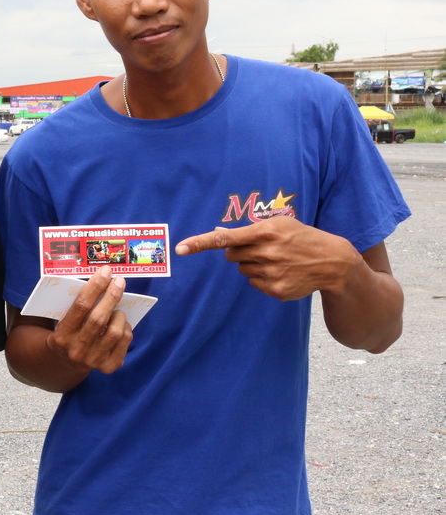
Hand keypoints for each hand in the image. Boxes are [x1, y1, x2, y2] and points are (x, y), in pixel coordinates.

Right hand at [43, 267, 131, 374]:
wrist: (67, 361)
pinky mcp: (108, 367)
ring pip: (115, 331)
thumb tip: (103, 283)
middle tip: (119, 281)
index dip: (95, 286)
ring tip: (117, 308)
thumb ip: (79, 304)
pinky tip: (120, 322)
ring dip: (119, 314)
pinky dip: (125, 327)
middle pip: (99, 318)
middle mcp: (77, 349)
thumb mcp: (64, 319)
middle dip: (112, 296)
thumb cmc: (69, 330)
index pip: (81, 306)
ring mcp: (93, 360)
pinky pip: (124, 341)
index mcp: (63, 335)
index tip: (105, 272)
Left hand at [175, 216, 362, 300]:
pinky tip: (282, 272)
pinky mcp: (276, 290)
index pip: (225, 238)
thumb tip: (219, 233)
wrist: (333, 262)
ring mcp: (272, 273)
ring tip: (278, 260)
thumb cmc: (302, 237)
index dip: (200, 243)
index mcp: (265, 232)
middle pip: (231, 255)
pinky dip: (263, 278)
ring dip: (253, 265)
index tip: (180, 248)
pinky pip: (254, 284)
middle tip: (263, 248)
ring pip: (242, 270)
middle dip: (240, 252)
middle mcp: (266, 253)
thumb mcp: (279, 225)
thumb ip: (248, 230)